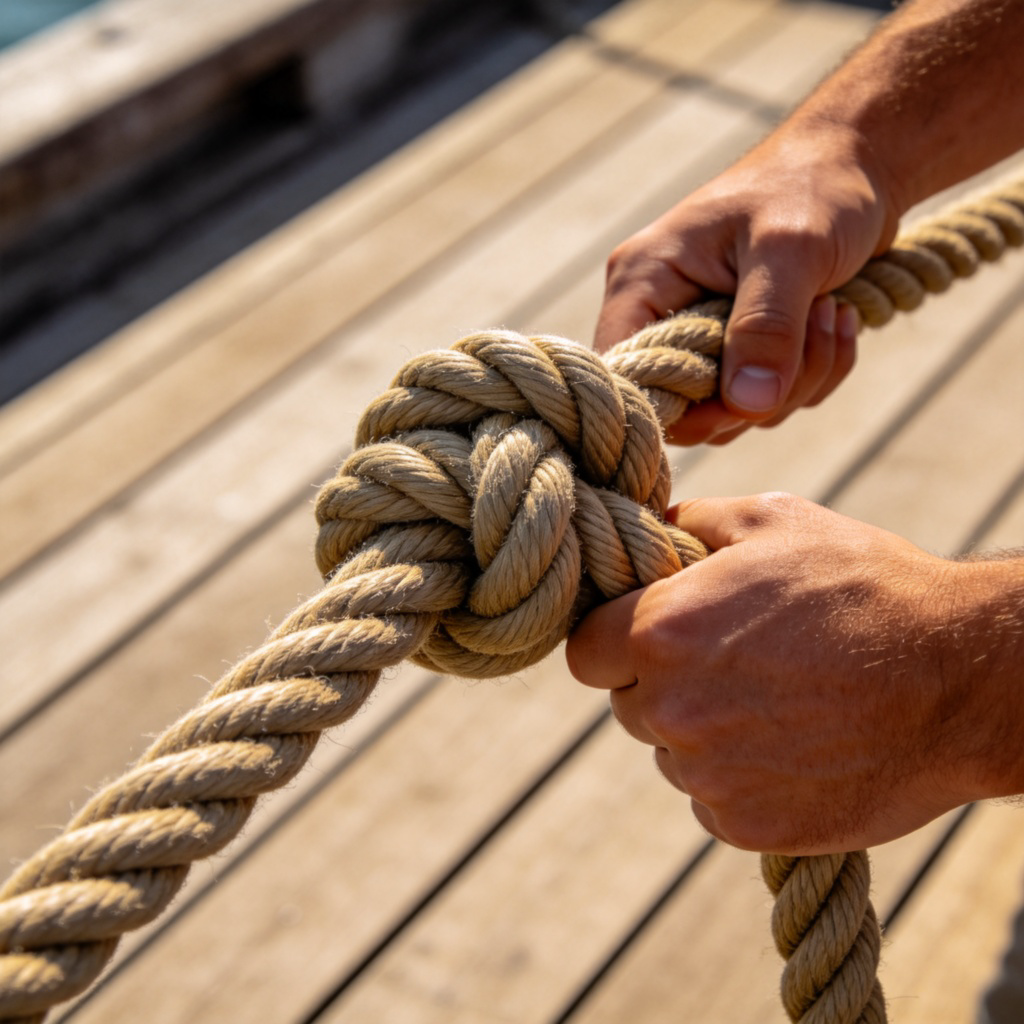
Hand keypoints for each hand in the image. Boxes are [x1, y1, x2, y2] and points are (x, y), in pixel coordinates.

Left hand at [565, 494, 1020, 853]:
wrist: (959, 679)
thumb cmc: (864, 585)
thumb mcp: (774, 520)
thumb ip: (691, 522)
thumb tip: (647, 527)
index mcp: (662, 631)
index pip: (585, 651)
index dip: (614, 641)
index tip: (646, 635)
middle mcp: (671, 709)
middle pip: (627, 704)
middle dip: (662, 683)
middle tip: (730, 661)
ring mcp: (707, 776)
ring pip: (670, 754)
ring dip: (702, 733)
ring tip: (776, 699)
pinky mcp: (745, 825)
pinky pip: (711, 800)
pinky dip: (738, 780)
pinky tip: (794, 744)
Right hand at [595, 126, 899, 444]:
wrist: (862, 160)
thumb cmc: (814, 185)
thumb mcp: (791, 250)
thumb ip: (766, 327)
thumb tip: (749, 406)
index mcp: (644, 282)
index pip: (628, 376)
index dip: (678, 407)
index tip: (744, 396)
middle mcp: (662, 314)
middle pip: (687, 409)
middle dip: (761, 391)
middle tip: (811, 329)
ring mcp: (703, 336)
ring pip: (735, 410)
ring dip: (799, 381)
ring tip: (831, 312)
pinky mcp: (742, 349)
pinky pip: (768, 399)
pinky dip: (814, 374)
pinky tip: (838, 319)